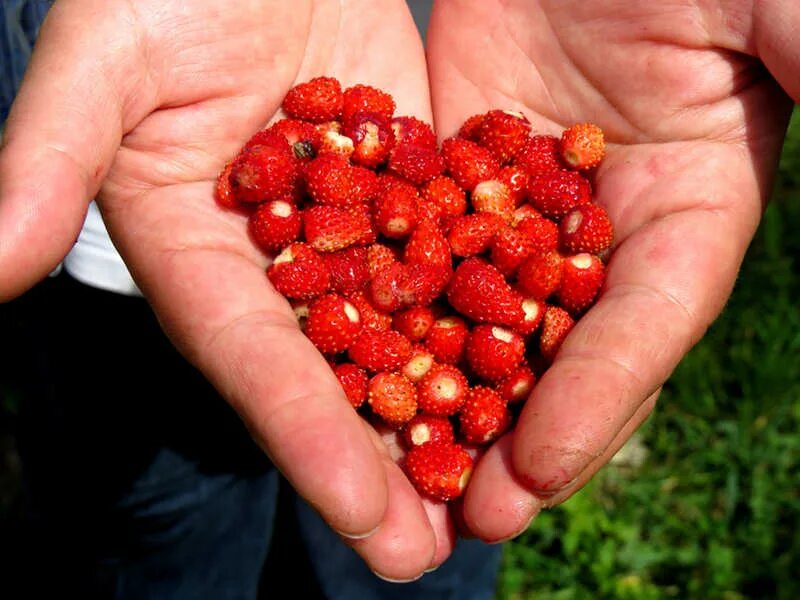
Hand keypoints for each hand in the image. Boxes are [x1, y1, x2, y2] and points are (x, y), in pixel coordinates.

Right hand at [0, 0, 446, 579]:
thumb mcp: (106, 63)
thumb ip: (45, 160)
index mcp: (199, 250)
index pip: (253, 360)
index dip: (304, 439)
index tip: (367, 521)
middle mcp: (277, 259)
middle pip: (332, 373)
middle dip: (380, 464)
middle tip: (430, 555)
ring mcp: (350, 224)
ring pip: (405, 330)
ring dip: (448, 412)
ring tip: (499, 492)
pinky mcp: (409, 180)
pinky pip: (458, 254)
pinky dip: (496, 311)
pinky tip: (540, 371)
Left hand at [426, 0, 798, 540]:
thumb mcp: (766, 11)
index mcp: (692, 207)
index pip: (648, 321)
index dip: (601, 396)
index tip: (540, 470)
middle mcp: (604, 227)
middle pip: (561, 347)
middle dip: (517, 434)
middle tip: (469, 521)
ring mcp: (521, 204)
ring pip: (481, 313)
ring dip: (443, 394)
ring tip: (399, 477)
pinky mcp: (453, 169)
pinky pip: (419, 244)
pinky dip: (389, 303)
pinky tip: (348, 361)